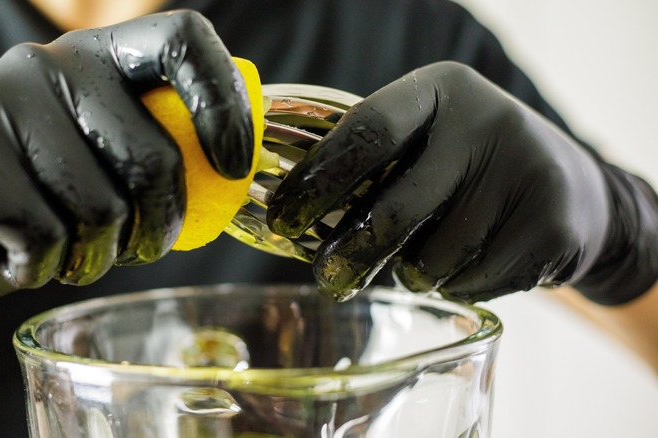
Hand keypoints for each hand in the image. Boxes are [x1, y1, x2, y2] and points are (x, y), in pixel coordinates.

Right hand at [0, 10, 252, 350]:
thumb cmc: (34, 216)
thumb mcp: (107, 177)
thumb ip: (160, 156)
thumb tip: (234, 169)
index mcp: (99, 59)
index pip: (181, 40)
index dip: (222, 103)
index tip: (233, 166)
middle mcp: (49, 63)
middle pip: (154, 158)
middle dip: (155, 232)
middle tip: (125, 249)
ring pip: (100, 209)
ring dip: (91, 259)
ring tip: (56, 251)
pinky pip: (43, 238)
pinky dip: (38, 271)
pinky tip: (8, 257)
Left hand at [268, 61, 657, 302]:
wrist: (575, 190)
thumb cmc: (470, 167)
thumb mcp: (427, 141)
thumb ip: (373, 166)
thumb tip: (290, 217)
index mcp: (441, 90)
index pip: (368, 130)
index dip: (318, 180)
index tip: (283, 219)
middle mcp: (487, 121)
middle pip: (397, 207)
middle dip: (353, 252)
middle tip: (329, 276)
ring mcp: (526, 172)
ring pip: (433, 259)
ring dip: (412, 273)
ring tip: (428, 255)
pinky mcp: (553, 225)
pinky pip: (470, 283)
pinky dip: (454, 286)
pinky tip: (472, 261)